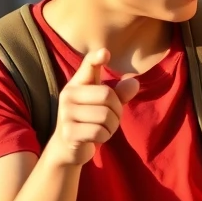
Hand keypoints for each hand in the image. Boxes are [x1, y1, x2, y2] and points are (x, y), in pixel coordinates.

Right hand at [45, 49, 139, 166]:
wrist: (67, 148)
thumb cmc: (89, 121)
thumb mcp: (105, 105)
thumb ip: (119, 94)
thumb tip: (134, 82)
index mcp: (77, 84)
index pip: (87, 66)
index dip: (96, 58)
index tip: (105, 53)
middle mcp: (68, 95)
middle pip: (107, 95)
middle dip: (117, 110)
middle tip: (111, 118)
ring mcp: (66, 113)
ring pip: (106, 116)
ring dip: (112, 126)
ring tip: (103, 128)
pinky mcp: (69, 132)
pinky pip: (100, 132)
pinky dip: (105, 137)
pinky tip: (96, 137)